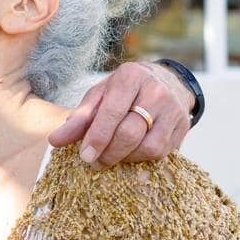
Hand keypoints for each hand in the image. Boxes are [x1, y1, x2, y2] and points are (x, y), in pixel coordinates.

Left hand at [49, 61, 192, 167]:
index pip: (112, 112)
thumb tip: (55, 141)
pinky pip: (161, 152)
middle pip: (130, 133)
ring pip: (148, 147)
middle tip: (94, 162)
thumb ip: (79, 118)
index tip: (84, 156)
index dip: (97, 137)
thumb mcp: (99, 96)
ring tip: (111, 157)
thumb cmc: (124, 90)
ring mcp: (173, 109)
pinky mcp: (183, 126)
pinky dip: (141, 158)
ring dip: (125, 158)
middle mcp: (155, 91)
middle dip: (109, 153)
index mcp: (130, 77)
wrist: (166, 82)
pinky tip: (130, 153)